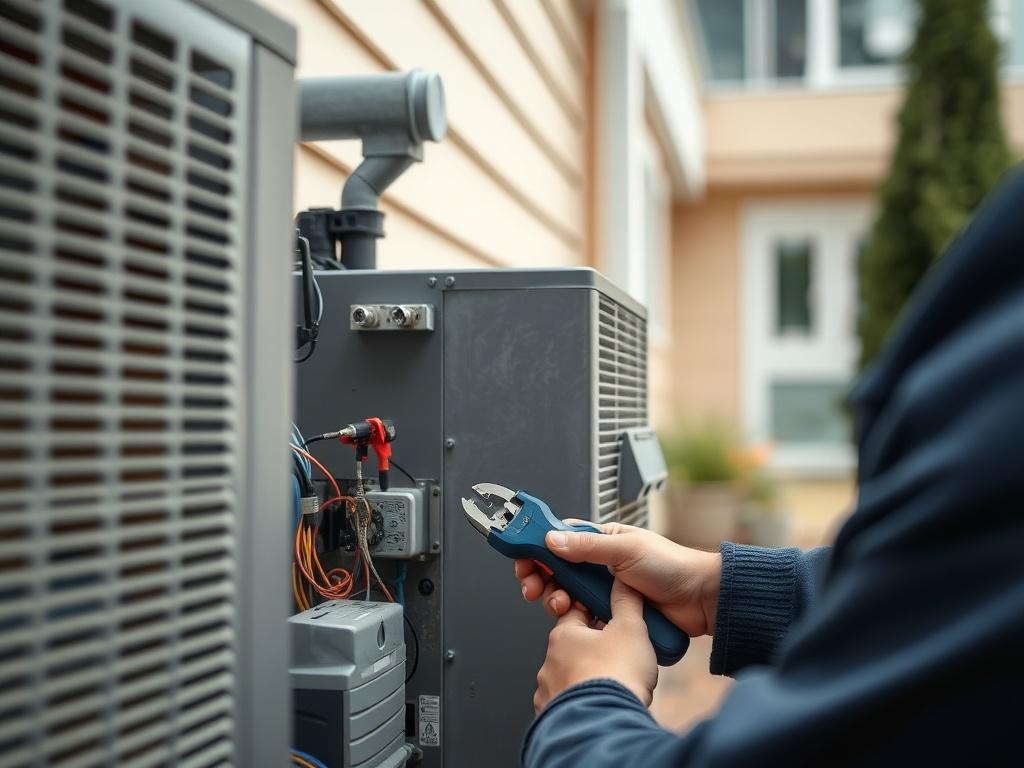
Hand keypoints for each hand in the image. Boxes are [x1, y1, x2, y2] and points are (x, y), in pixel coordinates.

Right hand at [515, 521, 721, 636]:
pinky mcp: (610, 614)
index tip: (523, 557)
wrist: (700, 601)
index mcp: (604, 541)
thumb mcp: (626, 550)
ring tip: (558, 604)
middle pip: (558, 570)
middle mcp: (601, 565)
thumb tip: (552, 540)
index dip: (539, 547)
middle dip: (541, 577)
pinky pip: (583, 616)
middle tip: (533, 587)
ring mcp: (605, 591)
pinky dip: (572, 617)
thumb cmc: (672, 567)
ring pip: (567, 594)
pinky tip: (572, 617)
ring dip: (555, 599)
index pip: (561, 539)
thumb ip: (587, 547)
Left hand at [534, 579, 656, 712]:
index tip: (609, 616)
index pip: (574, 613)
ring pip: (567, 677)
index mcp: (563, 636)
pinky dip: (580, 703)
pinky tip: (598, 705)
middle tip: (618, 654)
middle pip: (572, 647)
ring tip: (611, 683)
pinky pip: (566, 704)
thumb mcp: (630, 628)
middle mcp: (549, 663)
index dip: (594, 612)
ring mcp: (548, 692)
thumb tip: (622, 581)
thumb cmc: (616, 675)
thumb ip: (626, 602)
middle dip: (592, 649)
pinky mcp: (552, 718)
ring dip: (585, 677)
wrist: (605, 724)